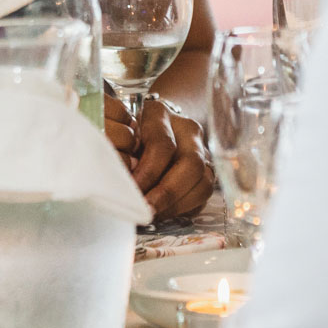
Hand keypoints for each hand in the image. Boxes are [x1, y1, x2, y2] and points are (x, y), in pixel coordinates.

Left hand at [103, 95, 213, 220]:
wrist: (147, 125)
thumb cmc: (127, 133)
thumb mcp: (120, 135)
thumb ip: (122, 153)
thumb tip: (121, 183)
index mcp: (160, 114)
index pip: (162, 145)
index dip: (148, 172)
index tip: (133, 191)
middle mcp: (187, 130)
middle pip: (191, 164)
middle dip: (167, 193)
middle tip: (147, 209)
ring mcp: (202, 150)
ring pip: (203, 182)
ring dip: (177, 203)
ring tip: (154, 213)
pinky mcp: (207, 171)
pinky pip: (203, 195)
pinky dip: (183, 208)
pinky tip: (163, 212)